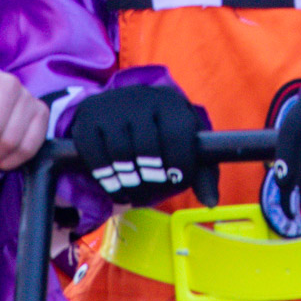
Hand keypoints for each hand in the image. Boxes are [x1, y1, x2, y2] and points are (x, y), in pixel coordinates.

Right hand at [70, 84, 210, 206]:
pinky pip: (96, 155)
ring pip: (120, 154)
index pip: (177, 134)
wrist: (119, 108)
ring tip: (134, 193)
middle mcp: (141, 97)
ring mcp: (113, 105)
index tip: (177, 182)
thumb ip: (202, 172)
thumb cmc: (160, 131)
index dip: (180, 164)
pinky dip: (106, 178)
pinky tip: (115, 186)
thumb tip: (211, 202)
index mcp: (171, 102)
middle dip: (151, 179)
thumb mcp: (184, 143)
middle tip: (151, 193)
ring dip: (128, 183)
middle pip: (147, 148)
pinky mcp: (89, 116)